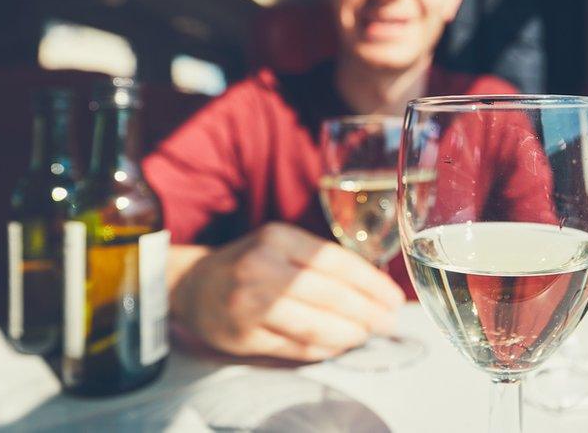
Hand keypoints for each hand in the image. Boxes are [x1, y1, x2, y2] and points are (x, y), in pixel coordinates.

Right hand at [172, 222, 405, 360]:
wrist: (193, 286)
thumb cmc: (251, 263)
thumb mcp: (282, 245)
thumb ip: (322, 262)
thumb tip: (375, 290)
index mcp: (277, 238)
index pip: (336, 261)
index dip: (371, 283)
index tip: (393, 298)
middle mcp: (261, 268)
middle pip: (330, 295)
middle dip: (368, 312)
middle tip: (389, 321)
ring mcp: (249, 305)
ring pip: (314, 325)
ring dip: (349, 333)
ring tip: (368, 334)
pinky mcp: (243, 337)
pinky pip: (295, 346)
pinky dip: (324, 348)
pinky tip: (340, 345)